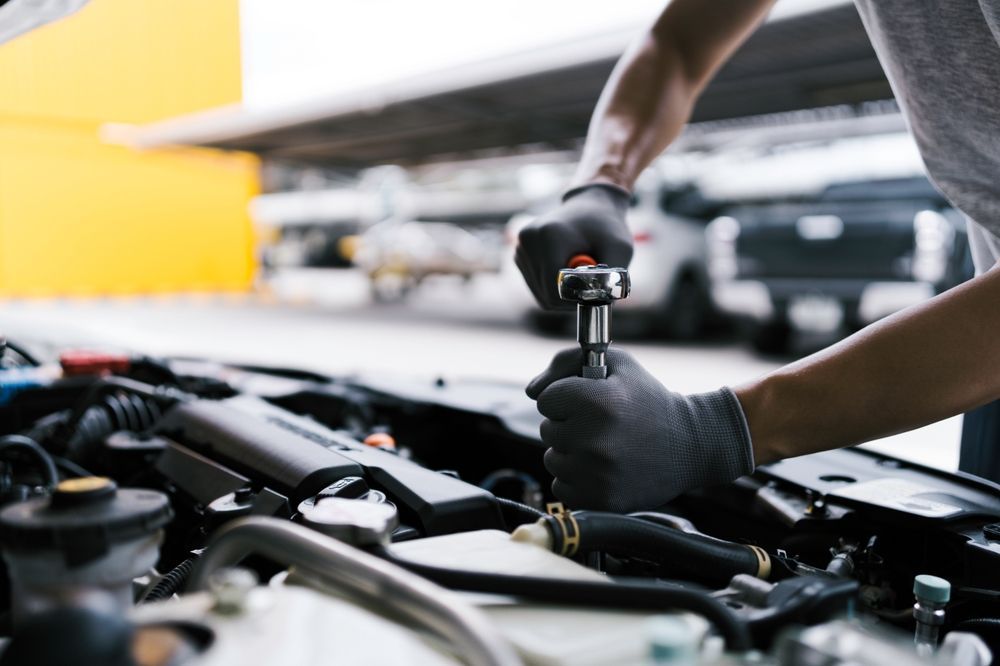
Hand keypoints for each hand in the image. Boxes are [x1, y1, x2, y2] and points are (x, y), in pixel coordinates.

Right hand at [515, 185, 633, 308]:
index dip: (575, 299)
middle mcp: (528, 240)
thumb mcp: (620, 249)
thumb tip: (601, 302)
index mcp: (550, 236)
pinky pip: (536, 286)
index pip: (553, 291)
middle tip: (589, 281)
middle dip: (570, 295)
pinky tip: (566, 269)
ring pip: (539, 293)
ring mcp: (521, 247)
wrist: (590, 206)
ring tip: (578, 271)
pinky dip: (553, 286)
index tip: (593, 290)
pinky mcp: (519, 253)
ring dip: (562, 292)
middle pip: (545, 295)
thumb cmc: (607, 228)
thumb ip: (613, 277)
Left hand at [526, 348, 753, 511]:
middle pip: (548, 430)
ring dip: (570, 452)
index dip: (566, 397)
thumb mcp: (615, 364)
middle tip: (601, 424)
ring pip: (552, 460)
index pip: (546, 399)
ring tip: (605, 445)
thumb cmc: (649, 400)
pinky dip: (576, 479)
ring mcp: (596, 475)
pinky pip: (560, 488)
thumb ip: (566, 362)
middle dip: (569, 424)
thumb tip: (531, 392)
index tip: (588, 401)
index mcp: (597, 402)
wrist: (690, 445)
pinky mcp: (600, 500)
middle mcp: (594, 441)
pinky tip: (603, 468)